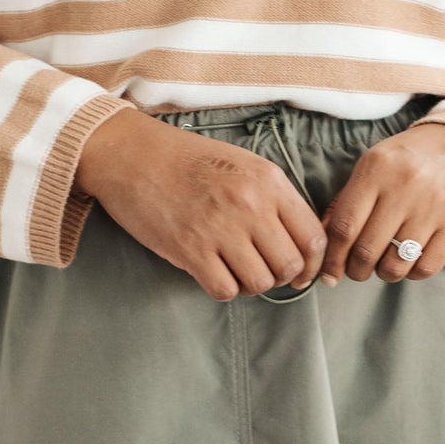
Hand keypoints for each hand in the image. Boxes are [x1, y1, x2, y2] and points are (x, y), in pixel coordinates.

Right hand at [76, 109, 327, 301]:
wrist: (131, 154)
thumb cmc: (185, 159)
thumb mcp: (242, 163)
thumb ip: (272, 197)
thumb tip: (296, 238)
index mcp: (268, 182)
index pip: (313, 237)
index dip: (312, 264)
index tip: (300, 271)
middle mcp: (250, 205)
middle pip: (290, 265)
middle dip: (280, 276)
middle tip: (262, 270)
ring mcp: (221, 228)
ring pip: (260, 282)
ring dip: (250, 284)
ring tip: (235, 271)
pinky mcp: (191, 250)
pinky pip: (225, 290)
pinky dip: (223, 289)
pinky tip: (212, 273)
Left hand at [318, 119, 444, 283]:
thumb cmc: (416, 158)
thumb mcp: (377, 164)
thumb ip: (349, 199)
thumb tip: (324, 241)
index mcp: (378, 169)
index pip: (344, 226)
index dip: (332, 258)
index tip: (328, 273)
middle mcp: (405, 187)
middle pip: (366, 251)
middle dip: (355, 271)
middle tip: (357, 270)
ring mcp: (434, 207)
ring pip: (395, 265)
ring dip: (384, 274)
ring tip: (384, 266)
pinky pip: (425, 267)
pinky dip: (412, 273)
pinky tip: (410, 262)